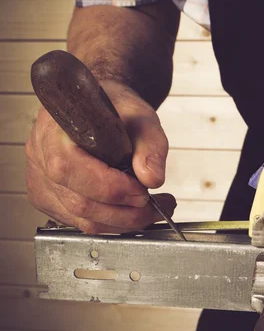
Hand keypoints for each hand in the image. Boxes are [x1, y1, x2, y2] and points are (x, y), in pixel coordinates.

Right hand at [25, 81, 174, 233]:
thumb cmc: (115, 108)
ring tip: (151, 211)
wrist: (98, 108)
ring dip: (121, 222)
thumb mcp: (142, 117)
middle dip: (125, 212)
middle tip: (156, 207)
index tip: (143, 191)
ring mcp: (40, 181)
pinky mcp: (48, 197)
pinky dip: (108, 222)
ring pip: (80, 218)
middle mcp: (40, 157)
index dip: (111, 188)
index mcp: (55, 131)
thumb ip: (150, 145)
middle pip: (79, 203)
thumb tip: (152, 178)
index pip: (72, 170)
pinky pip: (77, 222)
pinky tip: (130, 211)